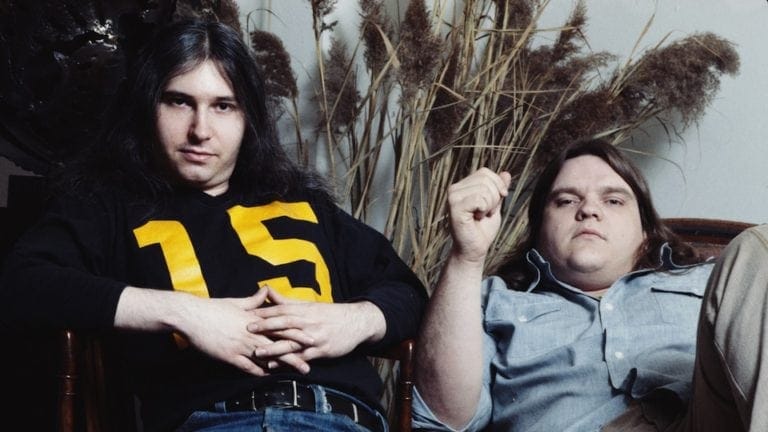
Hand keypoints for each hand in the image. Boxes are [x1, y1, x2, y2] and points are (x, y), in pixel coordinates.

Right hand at [173, 287, 311, 375]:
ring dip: (280, 367)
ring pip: (266, 358)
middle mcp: (251, 333)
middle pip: (278, 346)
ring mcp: (240, 345)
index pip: (281, 328)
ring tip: (293, 374)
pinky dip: (258, 371)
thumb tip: (266, 290)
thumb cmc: (214, 308)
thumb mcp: (236, 302)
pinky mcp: (229, 356)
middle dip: (295, 356)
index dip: (297, 334)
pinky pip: (247, 366)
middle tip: (309, 365)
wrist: (192, 315)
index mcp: (255, 319)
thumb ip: (254, 300)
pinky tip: (268, 376)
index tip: (312, 339)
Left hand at [247, 287, 385, 360]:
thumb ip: (286, 301)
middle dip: (266, 326)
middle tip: (247, 329)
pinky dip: (288, 360)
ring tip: (258, 352)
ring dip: (274, 347)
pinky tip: (276, 365)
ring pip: (292, 342)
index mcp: (305, 310)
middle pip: (285, 324)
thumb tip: (267, 290)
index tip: (247, 314)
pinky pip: (302, 356)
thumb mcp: (309, 305)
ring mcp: (314, 337)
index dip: (264, 312)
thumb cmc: (329, 314)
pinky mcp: (321, 350)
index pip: (281, 310)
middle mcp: (308, 322)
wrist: (356, 322)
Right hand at [447, 168, 511, 261]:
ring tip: (481, 216)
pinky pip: (479, 199)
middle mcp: (455, 189)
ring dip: (489, 206)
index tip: (499, 200)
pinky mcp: (455, 207)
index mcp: (462, 186)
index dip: (498, 184)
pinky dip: (484, 210)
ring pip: (483, 189)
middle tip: (486, 212)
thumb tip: (506, 173)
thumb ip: (498, 189)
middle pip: (485, 179)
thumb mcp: (495, 205)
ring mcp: (453, 197)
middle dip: (494, 197)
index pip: (484, 172)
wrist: (475, 249)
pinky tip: (477, 218)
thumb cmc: (483, 229)